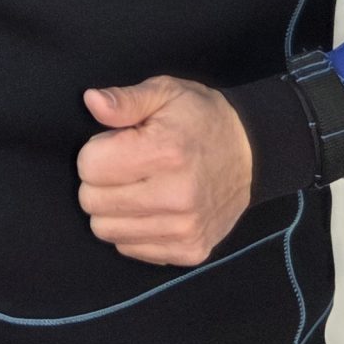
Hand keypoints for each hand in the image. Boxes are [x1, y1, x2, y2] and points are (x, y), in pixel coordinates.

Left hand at [75, 76, 254, 266]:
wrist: (253, 154)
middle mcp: (176, 196)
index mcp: (166, 152)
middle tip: (124, 168)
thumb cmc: (203, 119)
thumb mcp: (166, 92)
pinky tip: (152, 208)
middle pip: (92, 202)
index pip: (89, 167)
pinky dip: (133, 229)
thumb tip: (92, 101)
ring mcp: (185, 229)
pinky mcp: (190, 251)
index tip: (116, 145)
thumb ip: (126, 100)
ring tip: (137, 188)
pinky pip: (129, 248)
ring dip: (113, 209)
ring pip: (105, 230)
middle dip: (99, 182)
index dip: (96, 151)